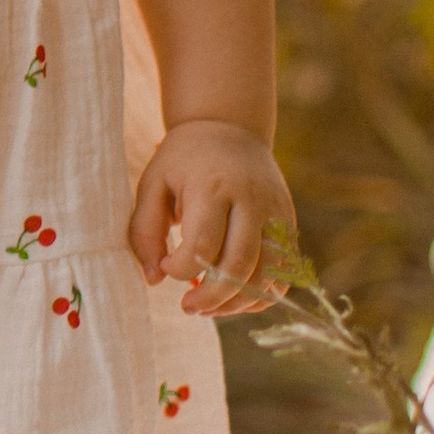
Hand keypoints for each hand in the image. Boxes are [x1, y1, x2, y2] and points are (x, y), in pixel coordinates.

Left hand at [129, 119, 292, 317]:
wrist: (229, 127)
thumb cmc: (183, 160)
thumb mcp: (153, 184)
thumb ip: (145, 230)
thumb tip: (154, 279)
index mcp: (213, 187)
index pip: (203, 244)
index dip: (181, 268)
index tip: (165, 267)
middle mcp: (251, 200)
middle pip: (240, 265)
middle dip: (211, 297)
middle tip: (187, 307)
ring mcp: (276, 213)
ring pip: (267, 276)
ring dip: (237, 302)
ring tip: (207, 306)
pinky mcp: (288, 224)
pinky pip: (283, 274)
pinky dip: (261, 295)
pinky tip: (234, 297)